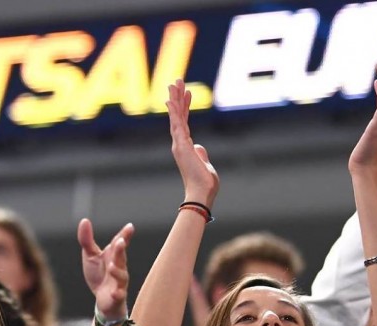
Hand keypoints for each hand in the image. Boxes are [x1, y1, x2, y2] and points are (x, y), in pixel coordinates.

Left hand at [78, 219, 133, 319]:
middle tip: (120, 242)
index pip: (119, 243)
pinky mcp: (116, 296)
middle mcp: (119, 267)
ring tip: (111, 266)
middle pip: (121, 257)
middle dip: (121, 250)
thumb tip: (84, 220)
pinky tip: (115, 292)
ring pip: (122, 276)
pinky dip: (118, 293)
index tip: (130, 227)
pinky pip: (119, 295)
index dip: (125, 235)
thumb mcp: (90, 255)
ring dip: (118, 271)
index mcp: (113, 255)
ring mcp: (119, 282)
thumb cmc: (98, 275)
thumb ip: (87, 239)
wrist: (102, 300)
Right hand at [166, 79, 218, 205]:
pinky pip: (177, 124)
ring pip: (176, 116)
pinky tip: (171, 99)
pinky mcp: (181, 145)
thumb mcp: (205, 164)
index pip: (184, 122)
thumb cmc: (204, 183)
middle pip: (177, 116)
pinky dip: (174, 111)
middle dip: (177, 97)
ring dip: (175, 98)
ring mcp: (179, 144)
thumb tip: (199, 147)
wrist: (202, 194)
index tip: (186, 93)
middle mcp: (179, 144)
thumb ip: (201, 154)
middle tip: (176, 81)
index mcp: (185, 147)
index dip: (185, 107)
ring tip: (174, 83)